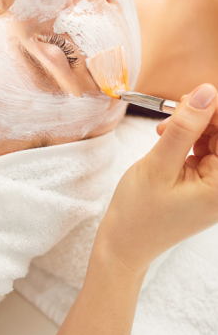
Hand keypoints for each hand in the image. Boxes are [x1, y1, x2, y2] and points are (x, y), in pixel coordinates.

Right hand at [97, 83, 217, 273]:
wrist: (125, 242)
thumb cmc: (139, 212)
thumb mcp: (158, 165)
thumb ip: (183, 128)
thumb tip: (206, 92)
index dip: (215, 111)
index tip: (193, 96)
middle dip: (203, 117)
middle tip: (174, 109)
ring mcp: (215, 185)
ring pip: (213, 140)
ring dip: (191, 127)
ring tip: (163, 129)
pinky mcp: (203, 183)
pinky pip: (202, 151)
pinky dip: (185, 140)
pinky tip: (165, 138)